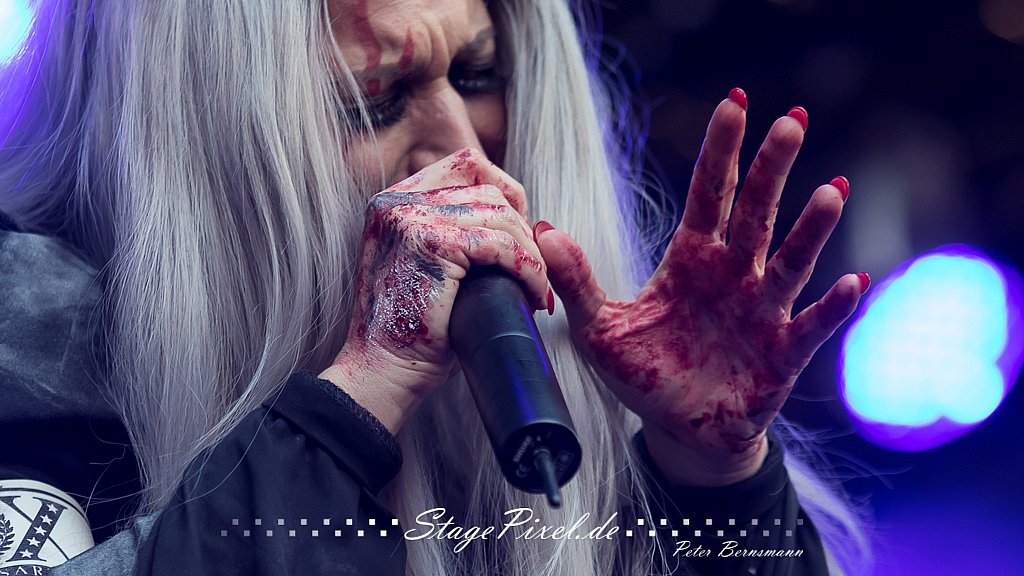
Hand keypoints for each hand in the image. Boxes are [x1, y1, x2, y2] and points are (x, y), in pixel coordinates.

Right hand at [320, 148, 547, 434]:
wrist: (383, 371)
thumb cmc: (415, 331)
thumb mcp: (432, 267)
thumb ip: (457, 233)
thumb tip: (515, 216)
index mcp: (395, 201)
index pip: (467, 165)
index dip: (506, 191)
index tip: (522, 233)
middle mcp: (398, 201)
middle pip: (488, 187)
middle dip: (522, 229)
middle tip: (533, 273)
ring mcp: (410, 218)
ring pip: (500, 215)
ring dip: (530, 254)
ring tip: (535, 288)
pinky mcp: (430, 243)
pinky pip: (501, 244)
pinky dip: (527, 269)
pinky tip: (532, 293)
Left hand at [536, 91, 867, 484]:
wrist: (679, 430)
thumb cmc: (645, 372)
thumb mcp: (599, 328)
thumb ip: (577, 280)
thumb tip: (542, 229)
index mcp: (691, 259)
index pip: (709, 194)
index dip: (720, 151)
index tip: (735, 103)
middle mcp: (734, 275)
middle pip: (756, 213)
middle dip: (772, 169)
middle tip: (792, 121)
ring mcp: (762, 311)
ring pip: (791, 261)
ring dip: (811, 228)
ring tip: (832, 190)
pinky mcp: (782, 354)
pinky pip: (810, 326)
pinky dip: (831, 306)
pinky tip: (851, 280)